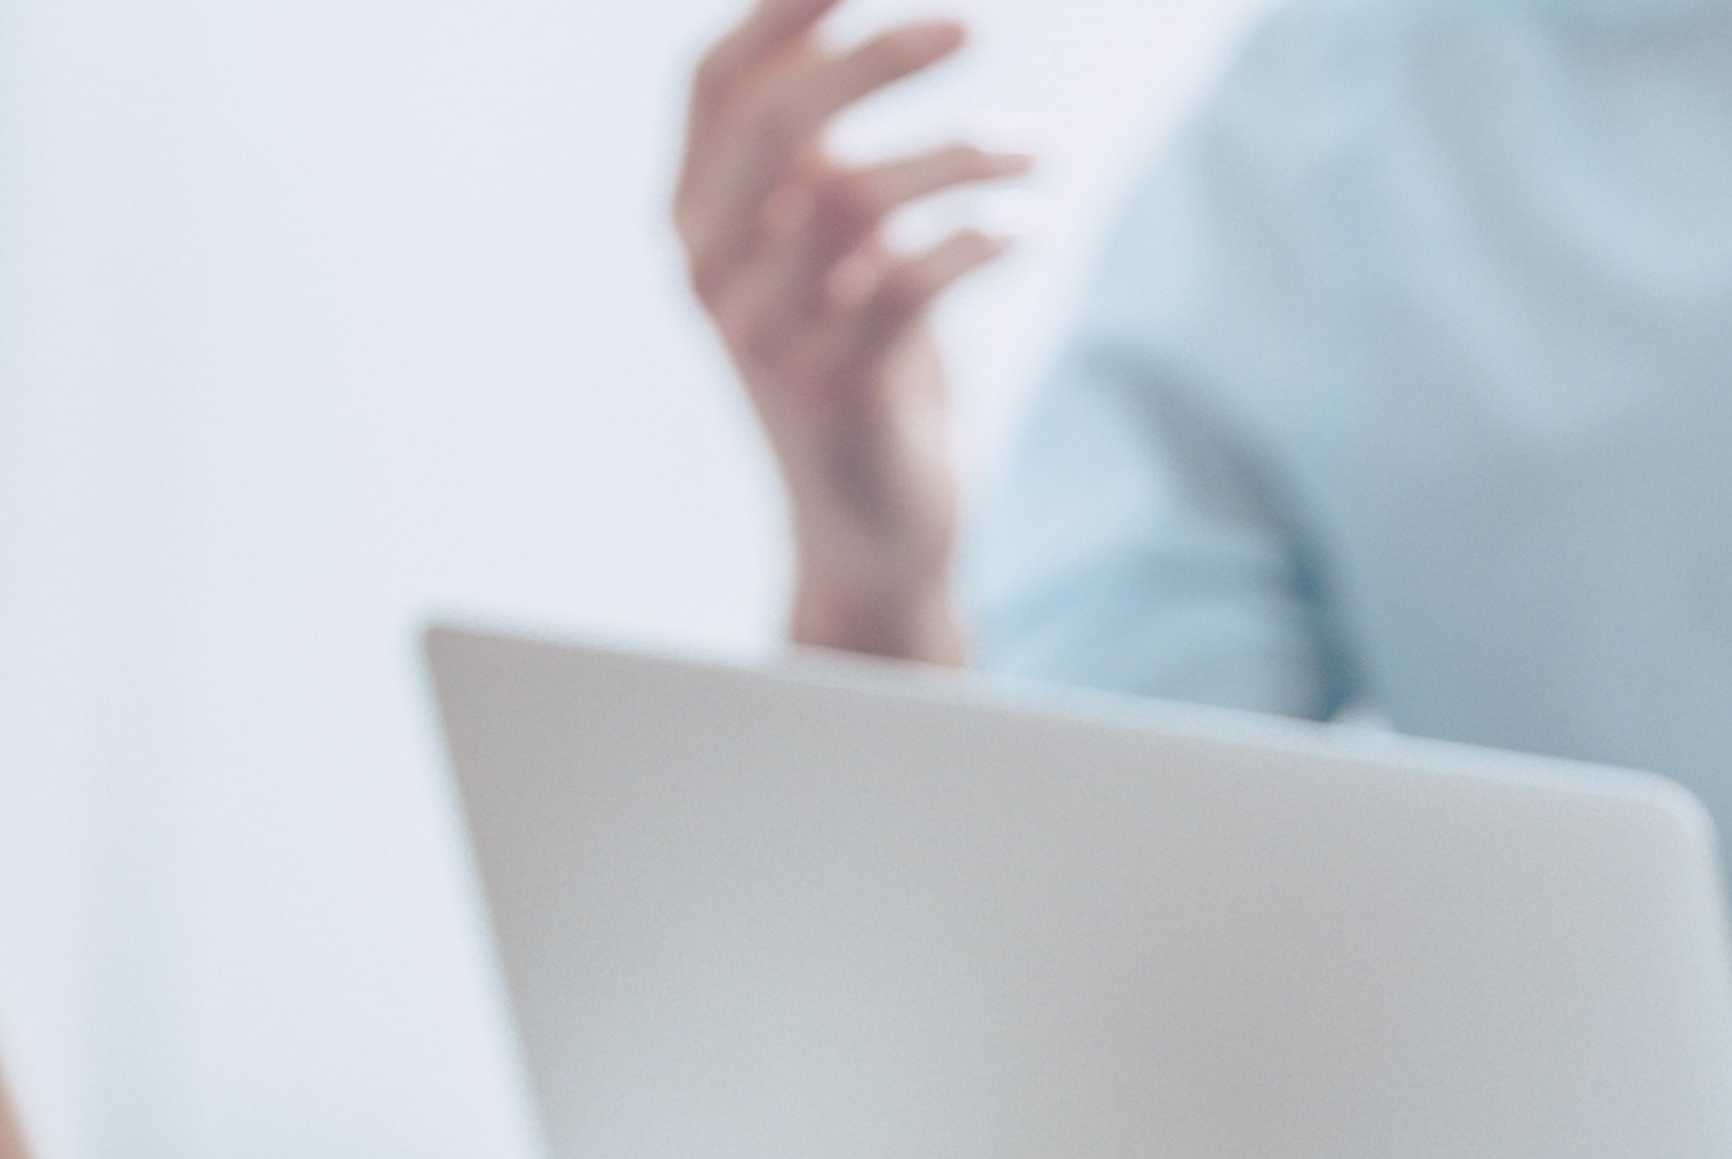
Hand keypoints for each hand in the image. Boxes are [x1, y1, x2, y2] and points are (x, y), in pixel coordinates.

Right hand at [675, 0, 1022, 661]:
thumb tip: (862, 37)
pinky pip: (907, 282)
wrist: (870, 533)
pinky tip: (1025, 229)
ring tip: (1034, 152)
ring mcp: (765, 333)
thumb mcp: (828, 257)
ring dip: (963, 157)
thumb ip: (821, 165)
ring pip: (855, 200)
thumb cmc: (864, 370)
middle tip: (974, 23)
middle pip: (779, 124)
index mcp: (697, 220)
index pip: (716, 85)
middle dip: (877, 58)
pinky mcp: (834, 388)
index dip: (780, 12)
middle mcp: (711, 270)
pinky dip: (977, 239)